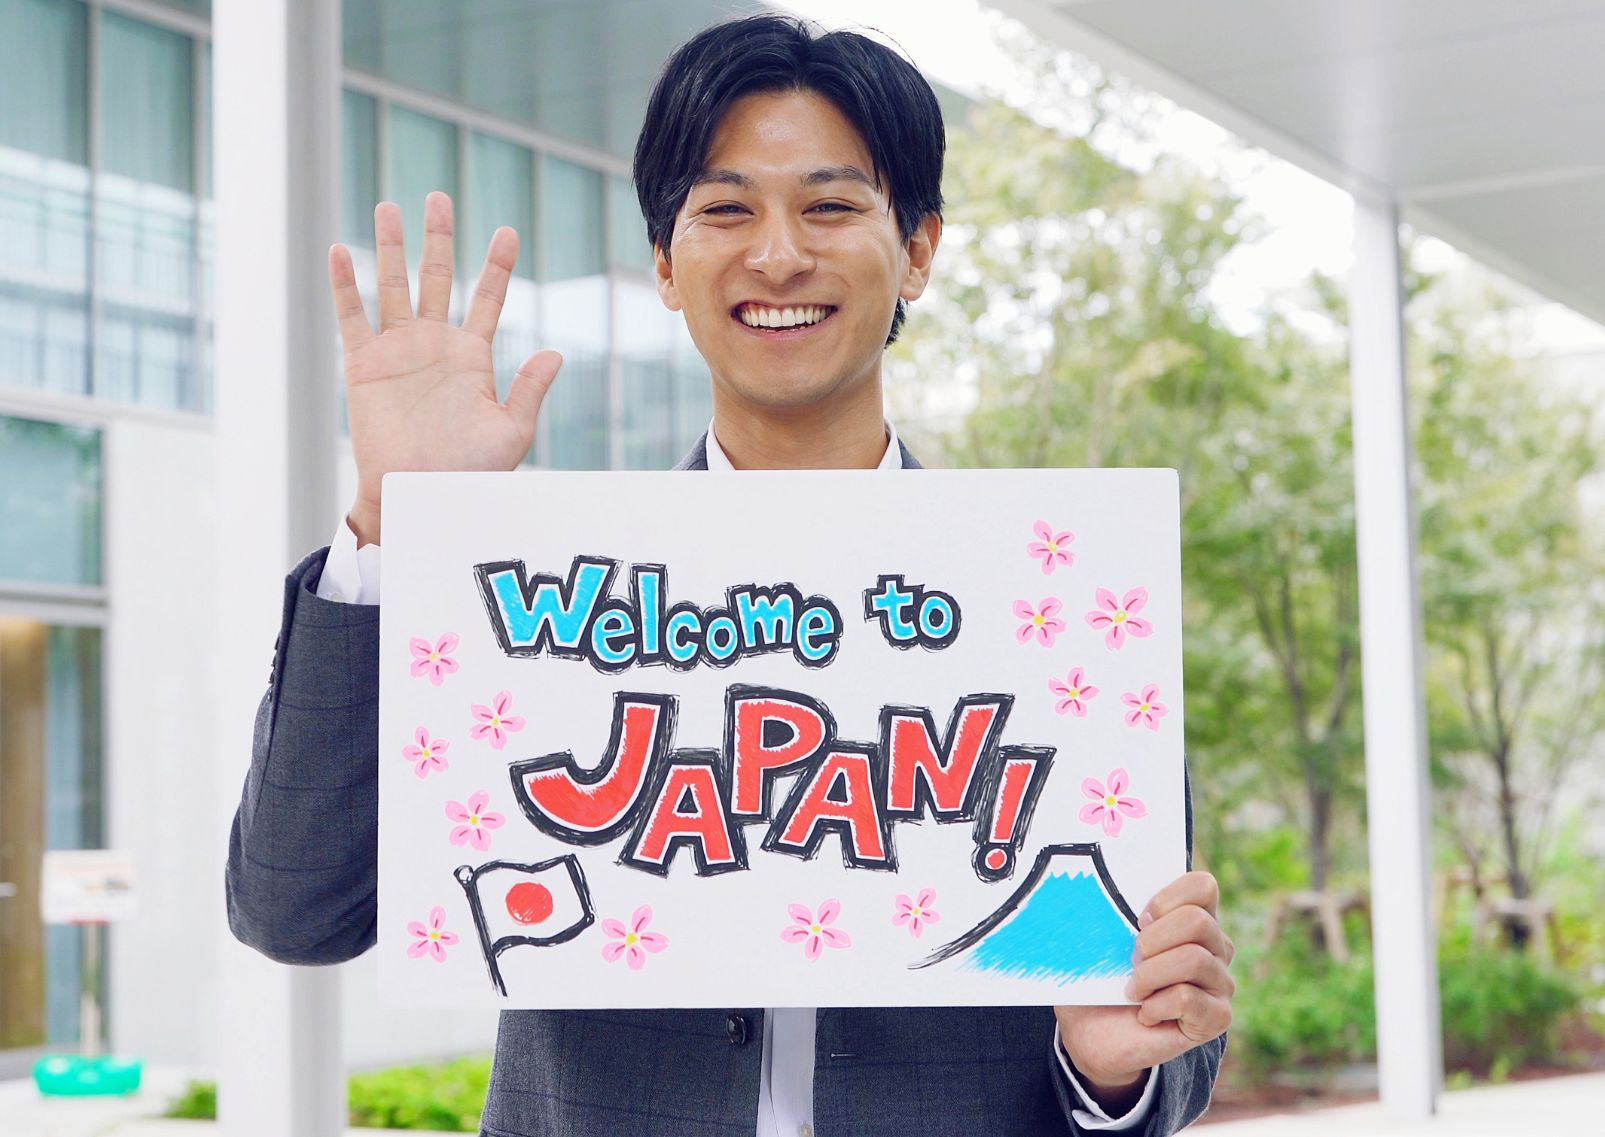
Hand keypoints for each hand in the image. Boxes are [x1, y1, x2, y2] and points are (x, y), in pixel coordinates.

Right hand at [328, 191, 562, 543]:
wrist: (422, 495)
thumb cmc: (469, 473)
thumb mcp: (511, 431)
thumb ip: (529, 389)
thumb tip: (555, 354)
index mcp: (473, 357)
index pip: (488, 299)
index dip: (497, 266)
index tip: (508, 231)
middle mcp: (435, 346)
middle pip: (438, 278)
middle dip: (439, 239)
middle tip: (439, 197)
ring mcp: (399, 352)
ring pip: (394, 286)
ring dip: (391, 248)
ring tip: (389, 208)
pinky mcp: (364, 365)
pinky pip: (352, 318)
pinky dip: (345, 286)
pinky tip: (341, 251)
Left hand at [1054, 871, 1234, 1112]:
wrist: (1093, 1035)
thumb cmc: (1099, 979)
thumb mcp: (1098, 939)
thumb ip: (1106, 911)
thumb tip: (1088, 889)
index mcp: (1193, 917)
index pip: (1203, 886)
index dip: (1167, 898)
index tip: (1138, 919)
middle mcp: (1215, 947)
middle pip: (1197, 921)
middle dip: (1151, 941)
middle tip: (1132, 961)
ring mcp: (1220, 982)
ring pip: (1193, 959)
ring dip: (1149, 976)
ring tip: (1133, 991)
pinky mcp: (1217, 1017)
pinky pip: (1188, 998)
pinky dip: (1155, 1006)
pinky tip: (1145, 1015)